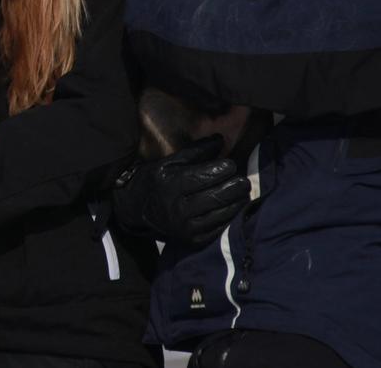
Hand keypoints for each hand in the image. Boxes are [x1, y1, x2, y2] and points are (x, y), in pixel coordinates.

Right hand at [112, 135, 250, 244]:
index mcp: (171, 184)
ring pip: (222, 214)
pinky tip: (235, 206)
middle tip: (244, 180)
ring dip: (237, 202)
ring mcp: (186, 227)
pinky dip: (231, 216)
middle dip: (235, 187)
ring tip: (243, 192)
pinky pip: (220, 228)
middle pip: (217, 196)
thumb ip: (196, 151)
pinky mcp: (193, 240)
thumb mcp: (169, 162)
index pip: (205, 177)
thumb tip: (221, 140)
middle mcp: (178, 208)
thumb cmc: (155, 181)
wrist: (136, 210)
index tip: (231, 165)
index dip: (223, 170)